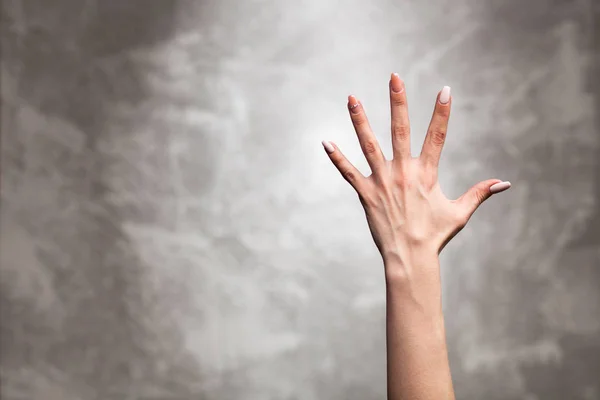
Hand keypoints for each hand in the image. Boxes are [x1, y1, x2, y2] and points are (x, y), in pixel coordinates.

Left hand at [322, 73, 510, 267]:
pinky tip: (325, 141)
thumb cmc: (435, 236)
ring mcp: (382, 181)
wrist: (410, 258)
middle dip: (398, 102)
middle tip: (394, 77)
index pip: (437, 136)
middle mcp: (403, 172)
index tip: (445, 90)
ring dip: (360, 120)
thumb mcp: (459, 213)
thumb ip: (479, 193)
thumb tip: (505, 183)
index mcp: (426, 174)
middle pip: (400, 130)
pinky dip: (337, 157)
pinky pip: (348, 172)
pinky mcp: (365, 193)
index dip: (442, 113)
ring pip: (369, 144)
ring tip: (351, 97)